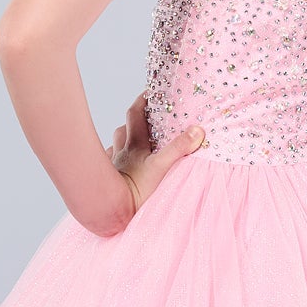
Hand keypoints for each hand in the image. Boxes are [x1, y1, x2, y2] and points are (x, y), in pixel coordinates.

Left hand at [110, 89, 203, 215]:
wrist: (113, 214)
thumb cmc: (136, 192)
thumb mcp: (162, 168)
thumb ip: (179, 148)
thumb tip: (197, 131)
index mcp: (134, 145)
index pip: (135, 113)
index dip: (143, 100)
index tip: (151, 92)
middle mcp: (122, 151)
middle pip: (124, 127)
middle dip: (134, 118)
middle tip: (147, 116)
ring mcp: (114, 166)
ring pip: (116, 144)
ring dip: (124, 138)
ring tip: (136, 139)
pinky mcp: (110, 181)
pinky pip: (110, 163)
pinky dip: (117, 159)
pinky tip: (122, 163)